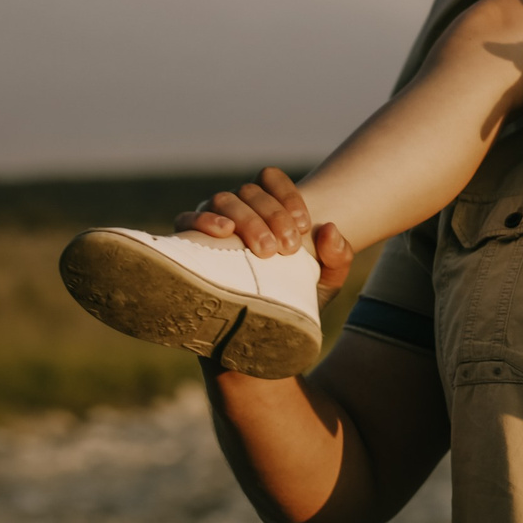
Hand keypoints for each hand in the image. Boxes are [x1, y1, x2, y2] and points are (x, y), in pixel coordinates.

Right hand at [177, 168, 354, 298]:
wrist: (256, 343)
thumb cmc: (291, 304)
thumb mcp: (323, 284)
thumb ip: (337, 256)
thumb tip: (330, 228)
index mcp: (266, 210)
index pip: (270, 179)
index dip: (287, 195)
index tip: (303, 226)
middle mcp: (237, 211)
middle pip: (250, 191)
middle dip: (272, 214)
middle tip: (286, 248)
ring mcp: (211, 225)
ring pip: (223, 200)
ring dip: (246, 219)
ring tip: (264, 249)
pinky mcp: (188, 244)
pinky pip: (186, 219)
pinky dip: (203, 219)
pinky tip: (223, 233)